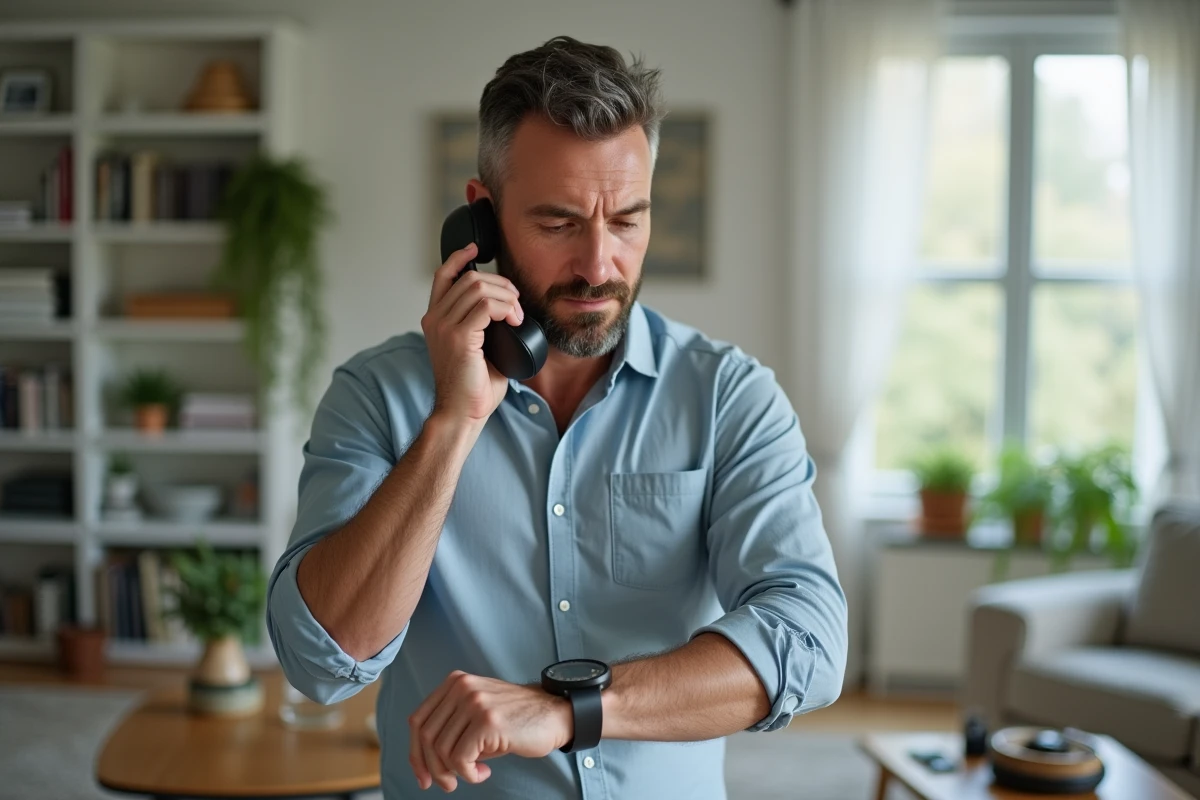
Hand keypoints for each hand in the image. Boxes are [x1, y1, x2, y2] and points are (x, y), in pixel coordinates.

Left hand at [409, 670, 572, 791]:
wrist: (554, 714)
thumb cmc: (516, 720)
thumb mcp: (476, 713)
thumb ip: (451, 725)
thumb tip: (424, 761)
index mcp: (455, 683)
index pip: (418, 720)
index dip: (416, 753)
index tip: (423, 776)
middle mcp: (461, 688)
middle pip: (426, 736)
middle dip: (432, 768)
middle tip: (447, 784)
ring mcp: (474, 702)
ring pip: (441, 750)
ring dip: (453, 773)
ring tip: (473, 774)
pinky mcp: (487, 721)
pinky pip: (460, 758)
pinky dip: (469, 773)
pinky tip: (484, 772)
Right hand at [422, 242, 523, 425]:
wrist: (462, 413)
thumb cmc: (472, 388)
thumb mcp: (476, 349)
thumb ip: (485, 328)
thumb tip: (510, 315)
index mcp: (435, 320)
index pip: (443, 276)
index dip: (459, 257)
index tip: (476, 249)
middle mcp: (434, 319)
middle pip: (469, 278)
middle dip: (499, 284)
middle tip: (516, 302)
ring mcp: (443, 327)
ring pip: (479, 289)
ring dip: (506, 297)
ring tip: (517, 314)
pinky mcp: (458, 337)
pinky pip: (486, 306)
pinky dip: (506, 309)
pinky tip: (515, 321)